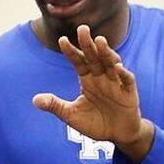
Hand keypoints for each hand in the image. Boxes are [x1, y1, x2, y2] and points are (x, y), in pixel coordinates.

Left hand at [32, 25, 154, 161]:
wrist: (117, 135)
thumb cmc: (94, 123)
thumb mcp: (71, 115)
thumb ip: (55, 106)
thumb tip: (35, 100)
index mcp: (87, 79)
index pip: (78, 61)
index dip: (71, 51)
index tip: (62, 40)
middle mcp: (101, 77)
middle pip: (94, 57)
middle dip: (88, 44)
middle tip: (82, 28)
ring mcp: (116, 83)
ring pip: (111, 63)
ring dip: (106, 52)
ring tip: (100, 41)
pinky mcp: (129, 92)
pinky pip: (127, 80)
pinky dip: (123, 74)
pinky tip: (117, 67)